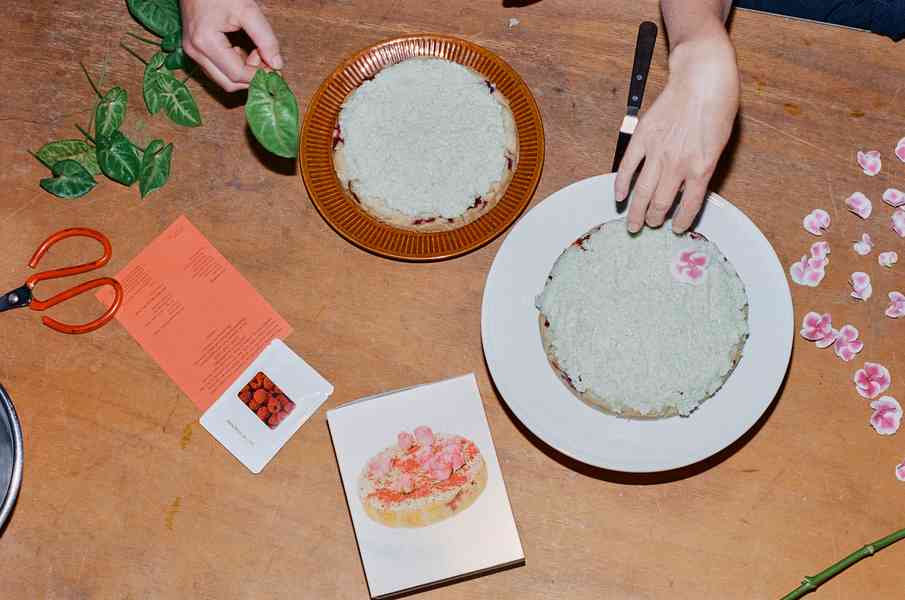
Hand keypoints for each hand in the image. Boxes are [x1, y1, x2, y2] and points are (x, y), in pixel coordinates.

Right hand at [180, 0, 282, 91]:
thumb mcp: (247, 10)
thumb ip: (265, 38)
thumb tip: (277, 64)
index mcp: (205, 42)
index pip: (237, 74)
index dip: (259, 75)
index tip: (274, 67)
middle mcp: (195, 52)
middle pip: (228, 83)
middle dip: (251, 78)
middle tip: (266, 61)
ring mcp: (192, 52)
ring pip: (222, 79)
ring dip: (243, 73)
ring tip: (256, 52)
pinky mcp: (195, 49)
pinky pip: (217, 69)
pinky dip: (233, 67)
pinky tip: (244, 51)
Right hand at [614, 29, 738, 232]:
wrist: (702, 78)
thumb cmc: (718, 107)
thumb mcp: (720, 143)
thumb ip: (704, 167)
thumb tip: (688, 187)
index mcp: (702, 168)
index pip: (690, 206)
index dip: (682, 222)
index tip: (675, 228)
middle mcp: (678, 165)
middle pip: (661, 203)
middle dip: (655, 219)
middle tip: (650, 225)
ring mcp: (658, 152)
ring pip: (642, 192)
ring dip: (636, 212)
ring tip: (633, 224)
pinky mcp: (642, 138)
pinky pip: (627, 167)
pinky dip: (621, 185)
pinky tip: (620, 197)